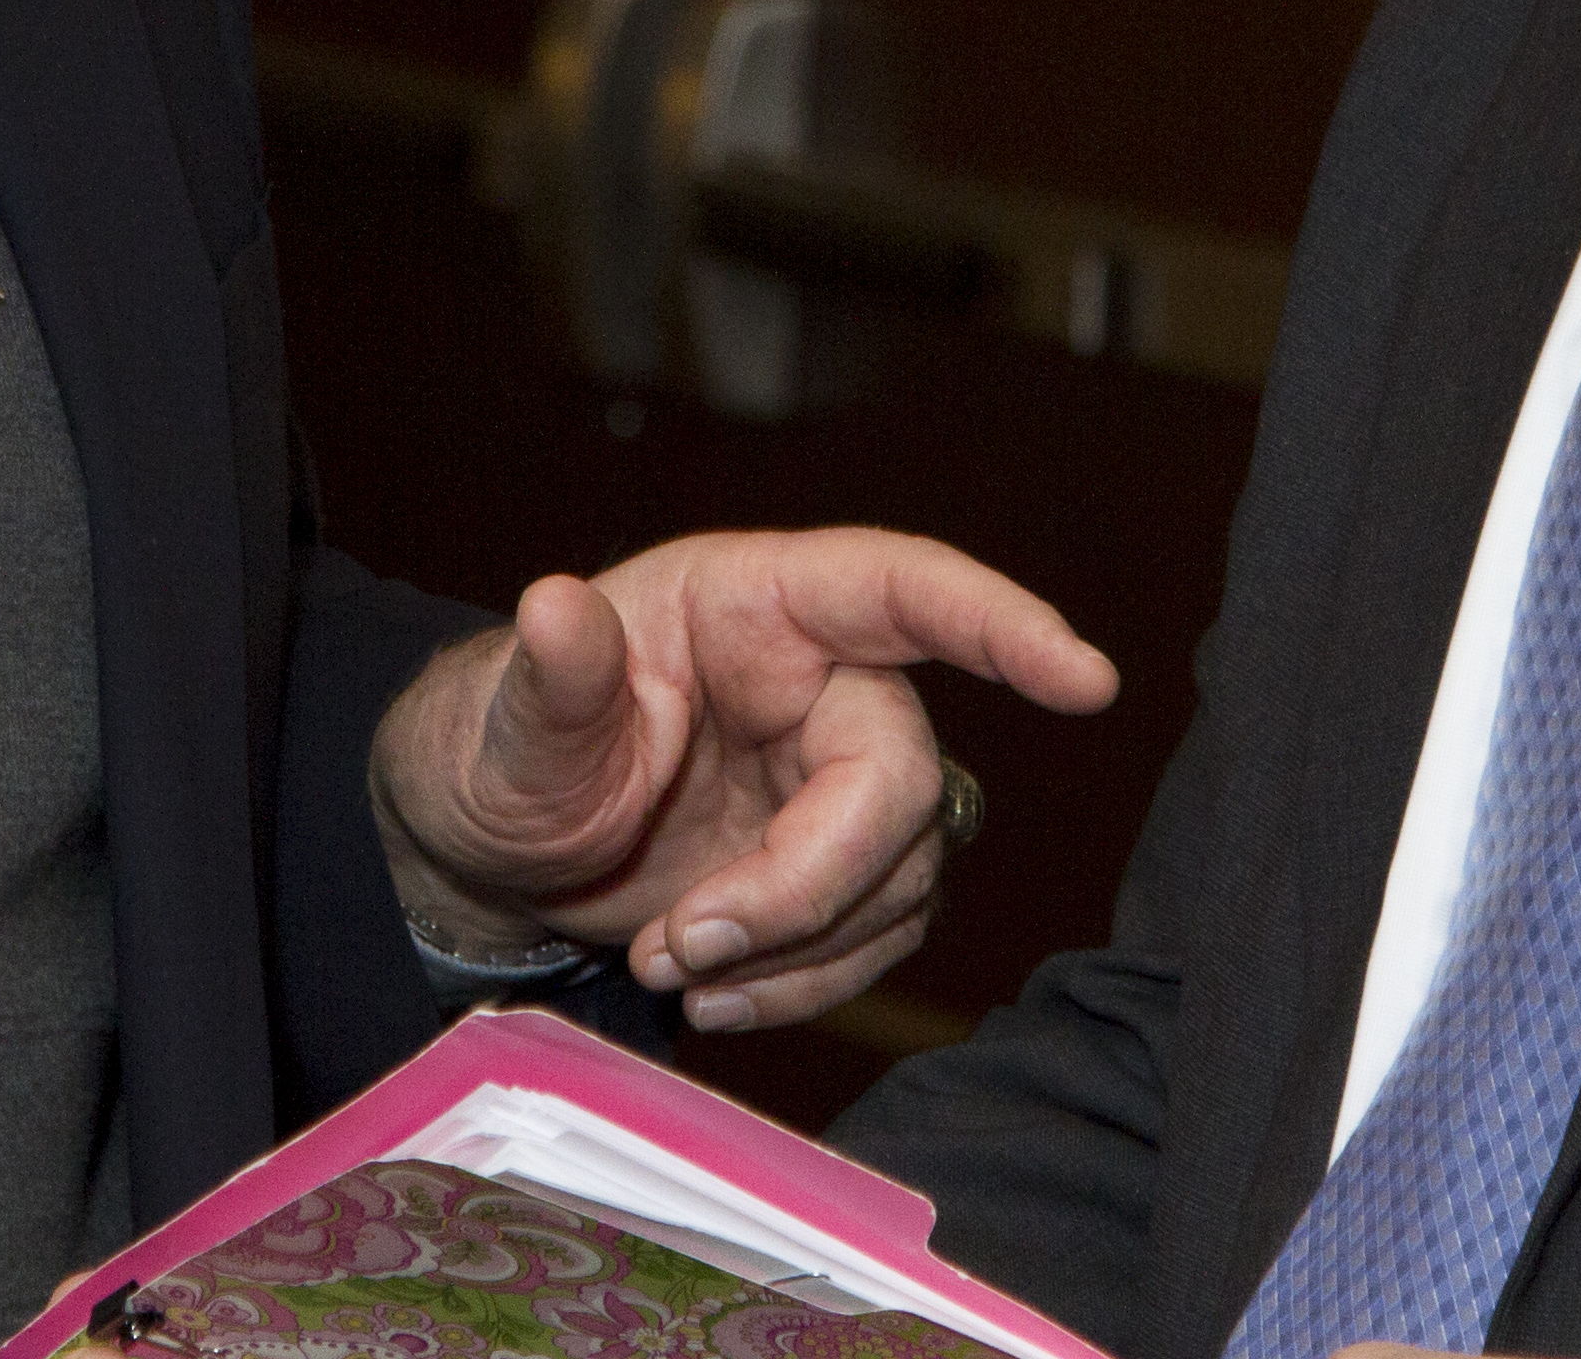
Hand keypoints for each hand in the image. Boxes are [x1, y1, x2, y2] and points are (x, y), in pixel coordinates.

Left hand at [369, 526, 1117, 1030]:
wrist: (495, 856)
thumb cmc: (501, 755)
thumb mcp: (502, 726)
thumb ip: (547, 681)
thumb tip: (555, 606)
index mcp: (754, 605)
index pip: (903, 588)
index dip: (1001, 625)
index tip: (1084, 679)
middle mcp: (819, 678)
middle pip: (900, 775)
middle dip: (810, 881)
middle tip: (684, 942)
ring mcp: (835, 774)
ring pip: (905, 866)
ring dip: (801, 945)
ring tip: (673, 966)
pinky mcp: (839, 862)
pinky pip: (880, 931)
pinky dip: (806, 981)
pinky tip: (717, 993)